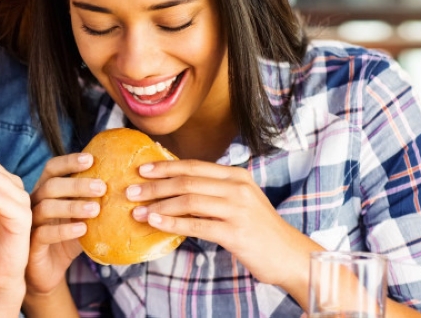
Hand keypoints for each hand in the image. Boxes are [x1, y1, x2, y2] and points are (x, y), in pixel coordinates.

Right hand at [26, 153, 105, 296]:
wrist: (51, 269)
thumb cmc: (69, 236)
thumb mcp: (83, 216)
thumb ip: (95, 201)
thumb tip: (128, 186)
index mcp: (46, 190)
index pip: (52, 168)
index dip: (69, 161)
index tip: (91, 159)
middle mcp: (35, 202)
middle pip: (51, 185)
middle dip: (77, 184)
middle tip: (102, 187)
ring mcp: (31, 222)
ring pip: (46, 207)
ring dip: (73, 206)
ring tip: (96, 209)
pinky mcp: (32, 243)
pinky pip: (44, 233)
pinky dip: (64, 230)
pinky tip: (82, 230)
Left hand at [127, 159, 320, 287]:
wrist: (289, 255)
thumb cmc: (259, 229)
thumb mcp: (239, 200)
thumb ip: (213, 190)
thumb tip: (175, 183)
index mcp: (236, 176)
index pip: (193, 166)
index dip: (165, 166)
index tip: (141, 169)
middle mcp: (237, 188)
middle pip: (186, 181)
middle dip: (154, 185)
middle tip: (130, 190)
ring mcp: (238, 210)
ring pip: (188, 201)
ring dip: (158, 205)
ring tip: (137, 210)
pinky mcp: (235, 233)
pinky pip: (196, 225)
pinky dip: (171, 222)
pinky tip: (155, 222)